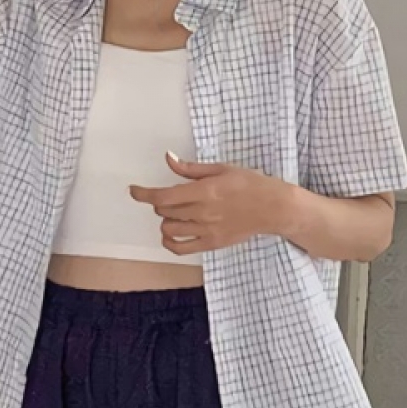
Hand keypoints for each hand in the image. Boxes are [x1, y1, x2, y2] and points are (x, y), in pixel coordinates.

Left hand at [128, 151, 288, 255]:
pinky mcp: (211, 243)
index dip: (144, 194)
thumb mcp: (220, 168)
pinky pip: (181, 248)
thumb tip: (168, 159)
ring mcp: (206, 230)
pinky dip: (169, 242)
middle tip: (171, 196)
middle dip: (161, 202)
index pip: (163, 196)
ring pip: (169, 228)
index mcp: (204, 191)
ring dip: (166, 219)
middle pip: (164, 211)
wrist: (272, 207)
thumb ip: (190, 168)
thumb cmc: (249, 184)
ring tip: (176, 213)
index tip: (134, 191)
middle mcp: (202, 212)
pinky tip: (170, 234)